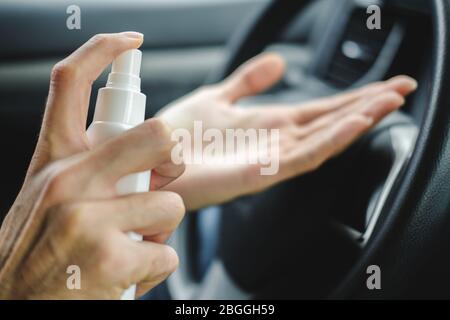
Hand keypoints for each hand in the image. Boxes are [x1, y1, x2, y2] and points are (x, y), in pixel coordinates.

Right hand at [0, 33, 184, 298]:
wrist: (13, 304)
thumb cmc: (39, 249)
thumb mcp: (50, 196)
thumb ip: (91, 169)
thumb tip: (147, 159)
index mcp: (54, 161)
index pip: (71, 84)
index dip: (102, 50)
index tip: (130, 42)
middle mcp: (68, 181)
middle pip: (158, 135)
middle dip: (174, 158)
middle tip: (160, 180)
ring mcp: (89, 219)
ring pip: (171, 203)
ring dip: (161, 227)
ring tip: (131, 242)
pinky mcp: (111, 258)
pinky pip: (168, 253)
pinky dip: (156, 265)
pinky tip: (127, 273)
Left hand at [159, 53, 416, 209]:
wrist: (150, 159)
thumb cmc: (179, 133)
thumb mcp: (218, 97)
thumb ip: (249, 82)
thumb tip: (280, 61)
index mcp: (268, 124)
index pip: (321, 109)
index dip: (353, 97)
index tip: (384, 84)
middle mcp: (275, 142)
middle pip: (330, 122)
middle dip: (367, 105)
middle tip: (403, 88)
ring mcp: (269, 159)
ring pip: (325, 139)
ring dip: (358, 120)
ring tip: (390, 101)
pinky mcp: (258, 173)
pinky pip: (302, 157)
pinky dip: (331, 140)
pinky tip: (353, 123)